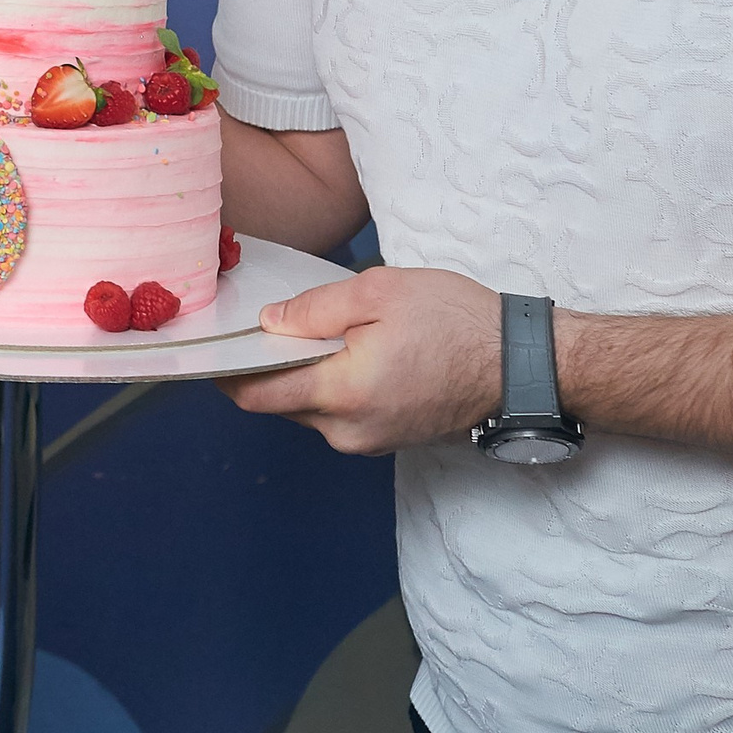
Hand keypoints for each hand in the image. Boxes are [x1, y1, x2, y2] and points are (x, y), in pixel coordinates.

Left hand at [217, 266, 498, 454]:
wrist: (521, 364)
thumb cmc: (456, 322)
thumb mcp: (379, 292)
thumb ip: (315, 310)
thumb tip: (269, 324)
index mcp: (342, 394)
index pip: (259, 396)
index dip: (227, 374)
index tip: (210, 349)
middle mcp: (349, 431)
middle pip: (281, 404)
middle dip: (264, 370)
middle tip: (261, 326)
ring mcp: (370, 441)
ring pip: (310, 410)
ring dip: (300, 377)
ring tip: (309, 333)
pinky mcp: (388, 438)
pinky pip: (339, 415)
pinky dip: (329, 387)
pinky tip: (343, 352)